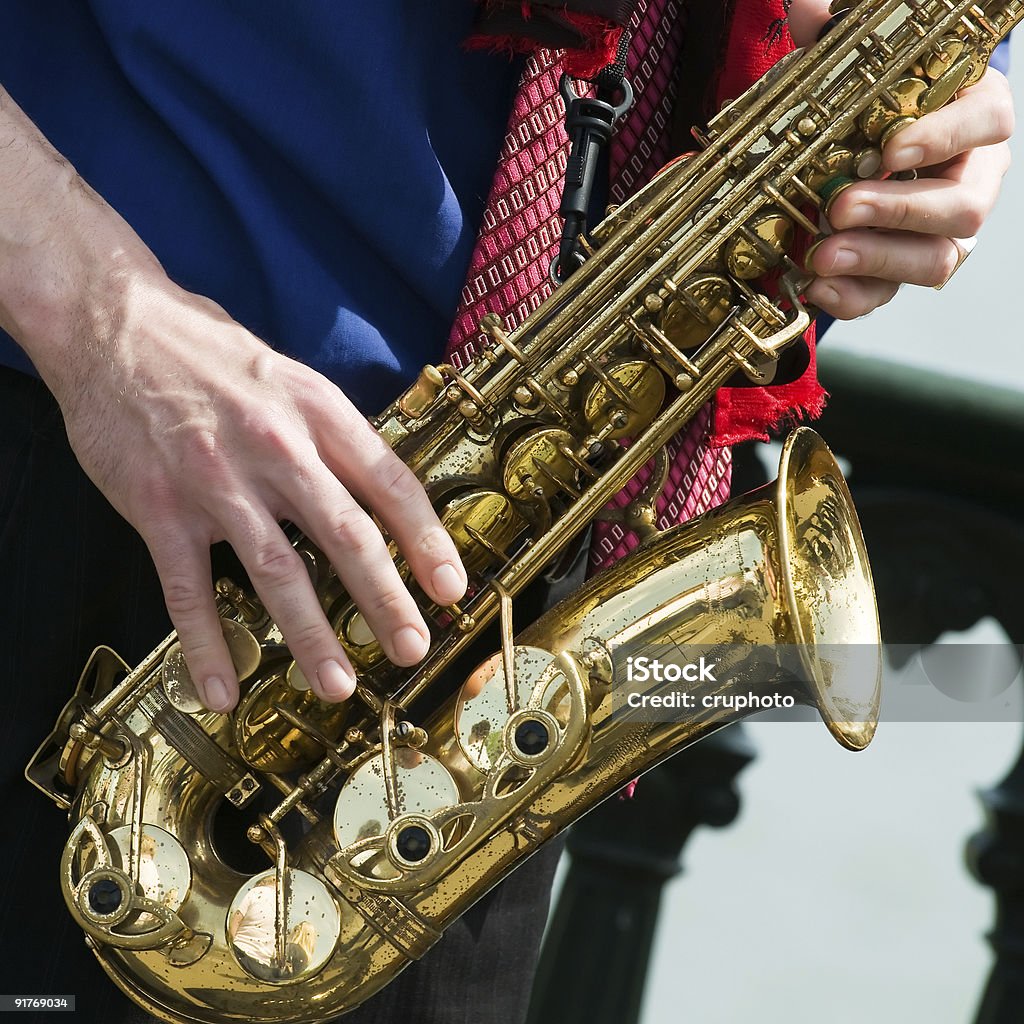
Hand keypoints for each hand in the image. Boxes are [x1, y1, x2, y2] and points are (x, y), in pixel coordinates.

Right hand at [0, 89, 465, 713]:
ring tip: (337, 684)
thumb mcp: (290, 376)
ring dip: (309, 635)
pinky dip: (205, 645)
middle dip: (384, 598)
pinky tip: (222, 689)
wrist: (112, 324)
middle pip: (345, 533)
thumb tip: (380, 494)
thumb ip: (332, 435)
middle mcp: (276, 447)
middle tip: (412, 647)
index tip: (450, 588)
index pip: (390, 483)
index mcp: (317, 411)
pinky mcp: (160, 508)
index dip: (427, 540)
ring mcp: (217, 481)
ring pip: (276, 570)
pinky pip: (187, 590)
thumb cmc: (209, 353)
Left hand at [787, 0, 1013, 317]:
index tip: (890, 148)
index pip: (988, 122)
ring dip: (876, 260)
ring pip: (935, 260)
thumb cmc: (874, 99)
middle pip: (963, 207)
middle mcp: (971, 178)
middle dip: (899, 211)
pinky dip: (854, 298)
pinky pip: (891, 295)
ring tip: (821, 256)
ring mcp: (941, 233)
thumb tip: (809, 10)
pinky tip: (816, 289)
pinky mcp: (903, 269)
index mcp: (975, 116)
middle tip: (839, 208)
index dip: (943, 137)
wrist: (858, 146)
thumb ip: (840, 32)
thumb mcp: (861, 59)